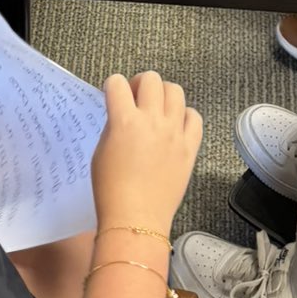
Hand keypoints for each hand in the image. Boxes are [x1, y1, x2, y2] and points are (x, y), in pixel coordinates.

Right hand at [90, 71, 202, 236]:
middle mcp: (153, 121)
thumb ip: (114, 126)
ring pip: (176, 91)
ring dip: (163, 95)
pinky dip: (184, 116)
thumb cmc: (111, 190)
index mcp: (125, 121)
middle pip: (151, 79)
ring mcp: (174, 133)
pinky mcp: (190, 147)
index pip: (117, 83)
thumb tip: (123, 114)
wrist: (136, 218)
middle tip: (135, 99)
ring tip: (156, 110)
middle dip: (139, 84)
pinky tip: (175, 126)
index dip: (112, 86)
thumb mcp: (101, 152)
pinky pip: (194, 117)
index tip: (113, 94)